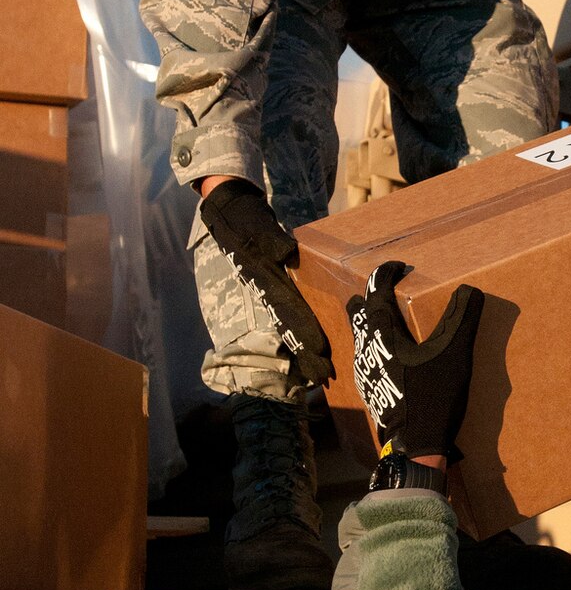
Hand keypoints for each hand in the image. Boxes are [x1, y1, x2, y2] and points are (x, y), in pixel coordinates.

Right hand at [199, 179, 333, 387]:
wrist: (229, 213)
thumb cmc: (246, 219)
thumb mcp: (257, 225)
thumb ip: (272, 240)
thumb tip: (285, 254)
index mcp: (265, 277)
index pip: (288, 308)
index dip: (303, 328)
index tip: (319, 348)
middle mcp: (267, 289)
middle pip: (289, 325)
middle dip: (305, 351)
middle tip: (323, 377)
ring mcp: (269, 290)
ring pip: (288, 324)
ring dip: (302, 349)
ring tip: (319, 374)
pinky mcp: (272, 287)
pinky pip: (288, 314)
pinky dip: (298, 334)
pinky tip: (311, 351)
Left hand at [347, 261, 484, 460]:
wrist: (416, 445)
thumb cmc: (433, 396)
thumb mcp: (454, 355)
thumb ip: (462, 319)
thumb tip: (470, 290)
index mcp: (383, 333)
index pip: (376, 290)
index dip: (386, 273)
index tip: (399, 266)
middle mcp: (365, 347)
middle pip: (357, 310)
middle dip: (372, 296)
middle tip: (392, 292)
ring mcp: (362, 369)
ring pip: (359, 334)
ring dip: (373, 322)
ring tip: (396, 321)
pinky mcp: (367, 387)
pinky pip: (365, 354)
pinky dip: (376, 344)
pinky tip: (395, 355)